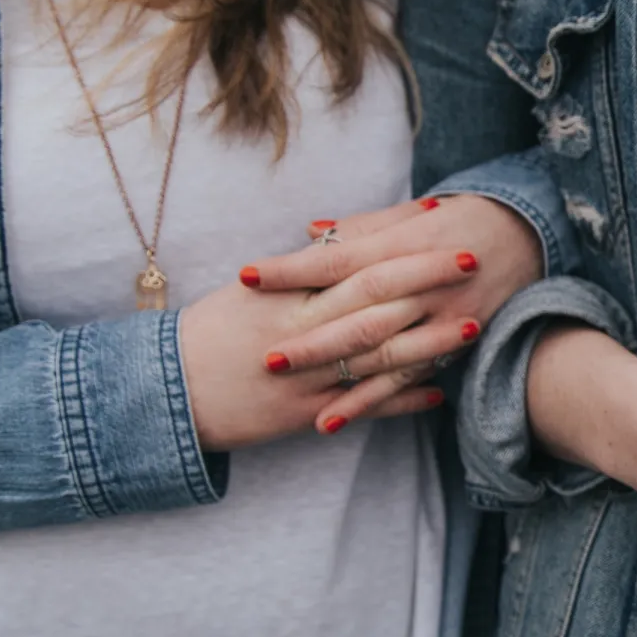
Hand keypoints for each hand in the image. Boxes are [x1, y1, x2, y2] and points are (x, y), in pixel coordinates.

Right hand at [179, 254, 470, 450]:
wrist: (164, 394)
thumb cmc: (209, 335)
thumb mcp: (248, 295)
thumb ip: (295, 269)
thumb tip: (335, 236)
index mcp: (283, 295)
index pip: (350, 259)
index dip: (395, 241)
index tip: (435, 220)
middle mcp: (298, 331)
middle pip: (373, 300)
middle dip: (425, 279)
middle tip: (471, 260)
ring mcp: (304, 376)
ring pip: (377, 354)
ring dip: (428, 341)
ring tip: (472, 325)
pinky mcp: (304, 416)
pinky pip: (362, 406)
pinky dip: (401, 399)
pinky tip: (438, 392)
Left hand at [242, 194, 542, 424]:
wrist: (527, 236)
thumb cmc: (460, 221)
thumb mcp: (412, 217)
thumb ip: (361, 229)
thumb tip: (310, 233)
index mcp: (407, 245)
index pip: (340, 259)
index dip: (294, 270)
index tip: (248, 276)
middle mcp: (424, 286)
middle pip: (360, 315)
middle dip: (311, 339)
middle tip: (263, 357)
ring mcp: (442, 321)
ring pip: (382, 356)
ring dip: (334, 379)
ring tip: (289, 391)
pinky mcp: (453, 349)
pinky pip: (406, 382)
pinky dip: (369, 404)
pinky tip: (331, 420)